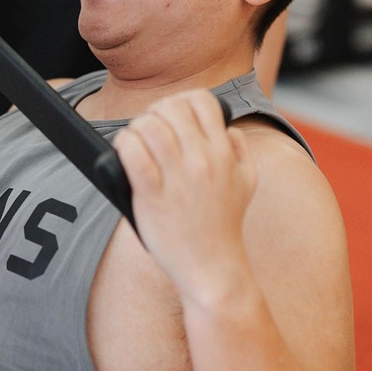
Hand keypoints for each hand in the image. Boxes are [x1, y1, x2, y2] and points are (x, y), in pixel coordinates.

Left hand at [112, 89, 258, 303]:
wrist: (213, 268)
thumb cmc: (224, 224)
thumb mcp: (247, 182)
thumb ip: (239, 149)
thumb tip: (225, 127)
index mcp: (223, 153)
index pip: (202, 101)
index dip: (183, 101)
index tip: (173, 117)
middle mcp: (202, 161)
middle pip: (172, 108)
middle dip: (156, 111)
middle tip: (150, 129)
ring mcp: (177, 179)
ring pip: (150, 126)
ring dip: (138, 126)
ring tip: (137, 140)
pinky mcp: (153, 197)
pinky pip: (133, 154)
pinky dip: (124, 144)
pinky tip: (125, 151)